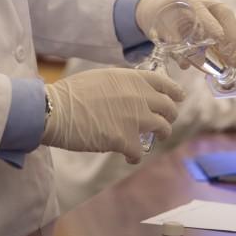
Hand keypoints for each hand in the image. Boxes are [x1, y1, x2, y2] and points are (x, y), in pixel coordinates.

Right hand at [41, 68, 185, 163]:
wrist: (57, 110)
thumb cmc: (72, 93)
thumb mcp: (102, 77)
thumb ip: (122, 84)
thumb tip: (131, 93)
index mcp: (133, 78)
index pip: (165, 83)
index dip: (174, 92)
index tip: (178, 97)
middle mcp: (140, 96)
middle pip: (169, 107)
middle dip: (170, 116)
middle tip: (165, 122)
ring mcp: (135, 119)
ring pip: (163, 129)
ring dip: (161, 135)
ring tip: (155, 139)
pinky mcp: (125, 140)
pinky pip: (140, 152)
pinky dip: (135, 156)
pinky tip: (129, 157)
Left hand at [135, 0, 235, 68]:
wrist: (160, 7)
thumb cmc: (159, 20)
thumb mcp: (161, 30)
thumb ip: (174, 45)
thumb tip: (186, 65)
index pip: (201, 9)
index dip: (211, 23)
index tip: (219, 38)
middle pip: (224, 13)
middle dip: (231, 36)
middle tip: (232, 58)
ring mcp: (213, 3)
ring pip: (230, 19)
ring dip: (235, 41)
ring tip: (235, 61)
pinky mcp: (218, 12)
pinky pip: (230, 24)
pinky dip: (234, 40)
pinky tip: (234, 56)